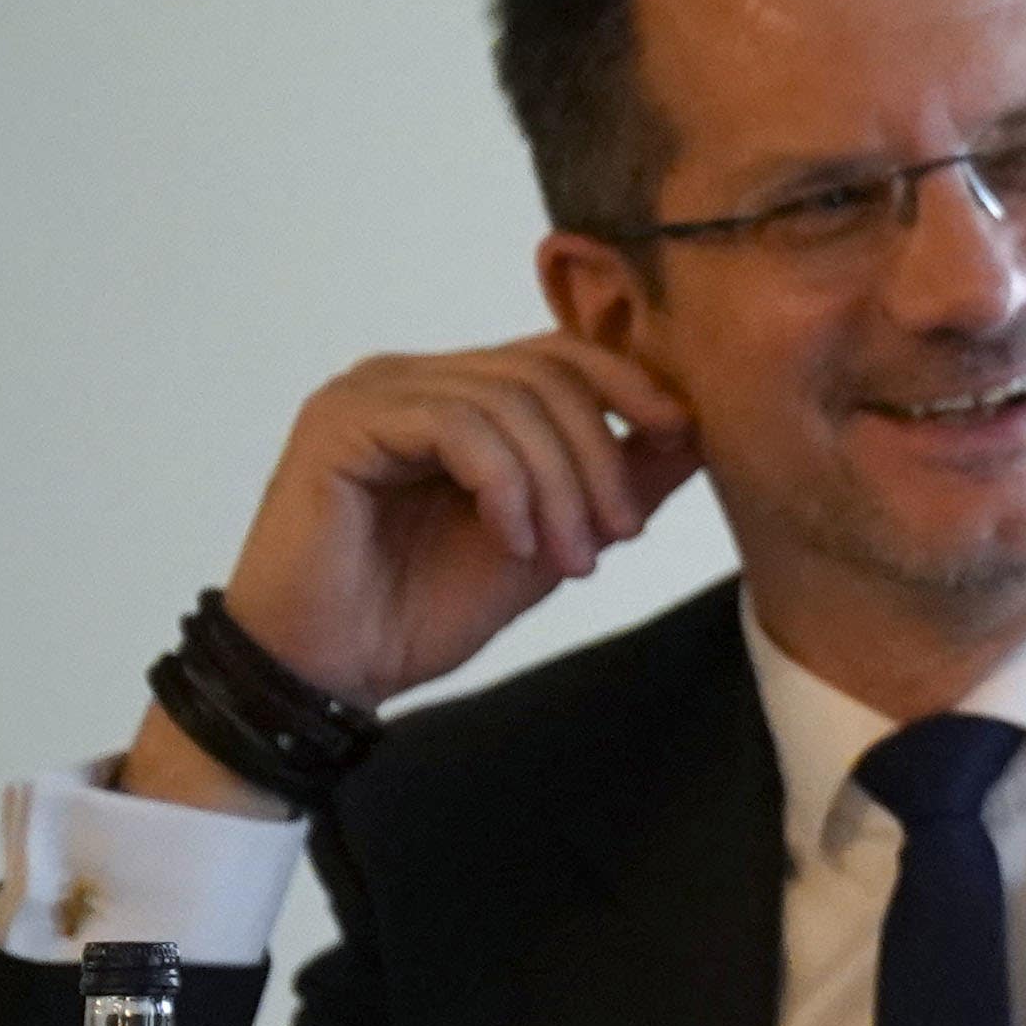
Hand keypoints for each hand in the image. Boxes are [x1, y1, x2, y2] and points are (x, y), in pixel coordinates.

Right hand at [123, 336, 698, 812]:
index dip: (632, 384)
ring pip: (508, 398)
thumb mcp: (548, 541)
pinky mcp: (341, 424)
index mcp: (457, 393)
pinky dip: (503, 482)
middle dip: (599, 455)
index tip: (682, 438)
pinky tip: (513, 539)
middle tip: (618, 537)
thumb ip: (611, 483)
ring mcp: (372, 393)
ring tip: (570, 558)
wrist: (329, 672)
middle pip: (547, 372)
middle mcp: (412, 378)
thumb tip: (696, 432)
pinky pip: (454, 424)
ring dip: (558, 482)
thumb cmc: (419, 609)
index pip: (562, 353)